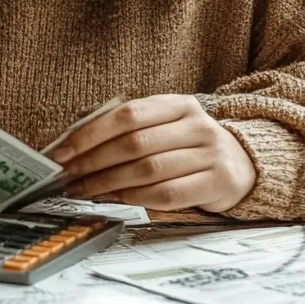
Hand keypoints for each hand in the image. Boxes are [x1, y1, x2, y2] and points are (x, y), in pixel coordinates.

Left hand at [52, 95, 255, 213]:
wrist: (242, 164)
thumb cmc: (188, 146)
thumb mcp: (165, 125)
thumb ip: (127, 129)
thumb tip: (73, 145)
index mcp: (179, 104)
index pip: (127, 114)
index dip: (90, 134)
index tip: (62, 152)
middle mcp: (197, 126)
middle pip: (134, 143)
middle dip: (93, 162)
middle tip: (68, 176)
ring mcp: (210, 154)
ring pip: (148, 170)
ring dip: (108, 183)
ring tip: (84, 190)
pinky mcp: (217, 183)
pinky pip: (167, 194)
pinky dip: (135, 198)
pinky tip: (114, 199)